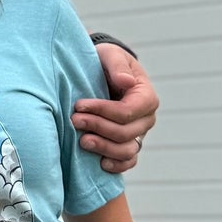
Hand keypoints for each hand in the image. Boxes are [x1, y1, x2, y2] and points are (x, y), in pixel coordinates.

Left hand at [71, 45, 157, 172]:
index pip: (127, 112)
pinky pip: (128, 161)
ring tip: (81, 141)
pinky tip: (99, 163)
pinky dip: (116, 165)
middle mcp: (146, 118)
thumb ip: (117, 66)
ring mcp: (139, 134)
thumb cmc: (106, 61)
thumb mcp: (110, 55)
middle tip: (74, 120)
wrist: (102, 71)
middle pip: (124, 133)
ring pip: (126, 150)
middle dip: (97, 127)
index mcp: (146, 96)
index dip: (103, 111)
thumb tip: (126, 82)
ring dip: (103, 148)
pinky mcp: (129, 144)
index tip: (79, 105)